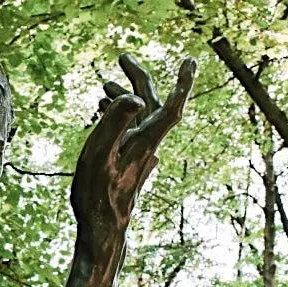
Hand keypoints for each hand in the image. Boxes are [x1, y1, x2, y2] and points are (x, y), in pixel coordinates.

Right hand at [71, 54, 193, 244]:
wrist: (103, 229)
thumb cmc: (97, 194)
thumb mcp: (99, 154)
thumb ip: (115, 122)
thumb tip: (134, 98)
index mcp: (146, 141)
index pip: (170, 105)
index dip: (182, 82)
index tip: (190, 60)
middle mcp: (148, 146)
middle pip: (150, 106)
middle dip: (138, 79)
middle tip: (122, 57)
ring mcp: (141, 156)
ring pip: (138, 119)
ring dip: (125, 98)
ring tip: (104, 84)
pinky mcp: (132, 164)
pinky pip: (130, 131)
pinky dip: (119, 116)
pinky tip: (104, 113)